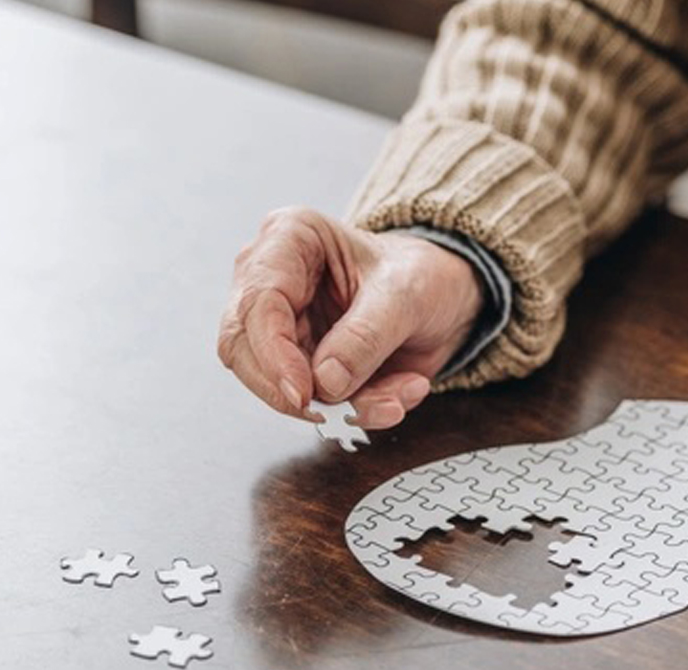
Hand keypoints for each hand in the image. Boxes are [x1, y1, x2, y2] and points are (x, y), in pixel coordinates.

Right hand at [217, 207, 483, 428]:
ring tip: (396, 397)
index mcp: (290, 238)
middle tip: (332, 413)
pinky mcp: (300, 362)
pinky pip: (314, 402)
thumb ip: (366, 336)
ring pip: (276, 384)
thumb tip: (325, 381)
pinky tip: (398, 395)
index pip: (257, 303)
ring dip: (339, 405)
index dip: (273, 355)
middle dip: (290, 389)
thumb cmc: (421, 274)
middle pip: (243, 348)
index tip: (304, 393)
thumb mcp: (406, 294)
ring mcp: (282, 326)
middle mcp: (273, 280)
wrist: (444, 296)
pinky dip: (357, 410)